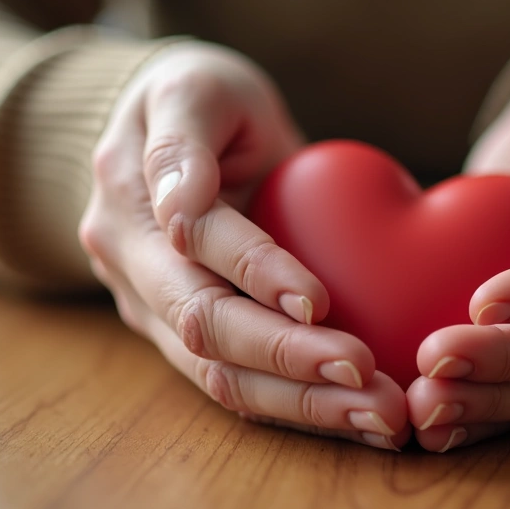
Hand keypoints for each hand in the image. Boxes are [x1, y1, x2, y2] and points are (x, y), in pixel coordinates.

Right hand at [80, 43, 408, 450]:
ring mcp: (153, 313)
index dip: (256, 273)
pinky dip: (302, 408)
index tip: (320, 299)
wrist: (170, 132)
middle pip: (204, 329)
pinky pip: (241, 387)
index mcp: (129, 201)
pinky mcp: (187, 343)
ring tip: (380, 418)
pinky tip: (362, 420)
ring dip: (302, 403)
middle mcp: (132, 269)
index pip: (195, 246)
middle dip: (287, 359)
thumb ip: (183, 141)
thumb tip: (179, 206)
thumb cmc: (200, 99)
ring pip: (220, 376)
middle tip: (368, 379)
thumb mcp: (195, 88)